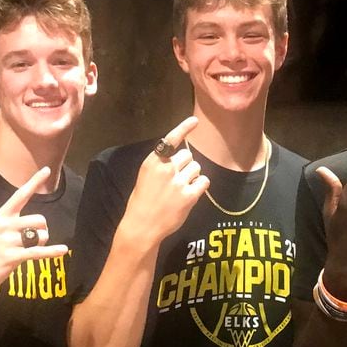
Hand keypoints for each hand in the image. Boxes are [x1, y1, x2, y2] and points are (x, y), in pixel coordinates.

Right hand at [0, 167, 68, 298]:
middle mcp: (4, 225)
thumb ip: (12, 223)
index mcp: (1, 215)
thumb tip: (36, 225)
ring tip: (32, 249)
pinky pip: (37, 252)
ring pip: (40, 236)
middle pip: (39, 219)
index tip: (47, 170)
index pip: (20, 195)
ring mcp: (7, 241)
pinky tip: (63, 250)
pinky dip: (52, 251)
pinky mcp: (11, 257)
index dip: (34, 182)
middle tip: (36, 239)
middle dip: (43, 229)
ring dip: (42, 242)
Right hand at [122, 116, 209, 243]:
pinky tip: (190, 193)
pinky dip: (200, 186)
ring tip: (181, 188)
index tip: (194, 121)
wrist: (142, 225)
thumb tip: (181, 157)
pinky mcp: (189, 196)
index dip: (184, 128)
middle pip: (188, 156)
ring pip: (197, 168)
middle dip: (186, 165)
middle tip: (177, 179)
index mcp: (153, 162)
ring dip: (193, 176)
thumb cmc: (142, 201)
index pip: (171, 140)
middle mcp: (166, 169)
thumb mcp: (146, 176)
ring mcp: (178, 182)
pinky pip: (204, 182)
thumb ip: (161, 165)